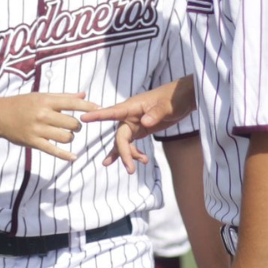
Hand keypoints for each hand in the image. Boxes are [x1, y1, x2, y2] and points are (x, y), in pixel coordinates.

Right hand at [0, 92, 98, 161]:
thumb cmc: (24, 103)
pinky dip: (65, 155)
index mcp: (46, 101)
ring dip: (70, 138)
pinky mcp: (33, 142)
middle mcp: (43, 114)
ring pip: (65, 137)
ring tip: (67, 135)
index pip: (72, 103)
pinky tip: (74, 158)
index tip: (100, 108)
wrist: (0, 115)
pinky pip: (53, 150)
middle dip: (77, 126)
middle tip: (74, 126)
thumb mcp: (42, 96)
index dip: (88, 106)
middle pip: (72, 123)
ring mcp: (38, 129)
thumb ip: (64, 97)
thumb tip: (84, 94)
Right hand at [80, 77, 195, 172]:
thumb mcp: (167, 105)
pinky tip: (137, 162)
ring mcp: (134, 123)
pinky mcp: (140, 129)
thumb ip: (156, 113)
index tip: (83, 119)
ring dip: (127, 155)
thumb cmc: (174, 97)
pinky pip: (130, 143)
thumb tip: (145, 122)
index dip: (98, 116)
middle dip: (123, 152)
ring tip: (131, 170)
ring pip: (124, 142)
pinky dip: (132, 153)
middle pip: (120, 136)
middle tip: (130, 168)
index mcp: (132, 106)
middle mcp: (129, 115)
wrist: (184, 99)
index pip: (112, 112)